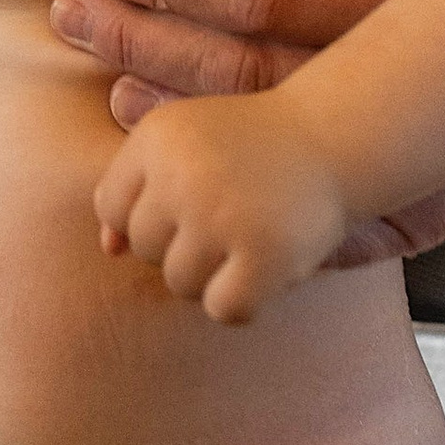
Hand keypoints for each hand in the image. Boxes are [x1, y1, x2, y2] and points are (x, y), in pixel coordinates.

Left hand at [94, 98, 348, 323]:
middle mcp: (184, 173)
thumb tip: (107, 251)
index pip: (111, 209)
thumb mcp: (186, 145)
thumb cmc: (251, 146)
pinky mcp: (266, 253)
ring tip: (245, 243)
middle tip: (228, 221)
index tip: (187, 205)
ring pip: (179, 283)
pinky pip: (223, 309)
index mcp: (156, 137)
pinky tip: (264, 273)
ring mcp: (224, 214)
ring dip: (211, 276)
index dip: (146, 217)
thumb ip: (136, 190)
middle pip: (144, 249)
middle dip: (180, 246)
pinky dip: (242, 302)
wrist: (336, 136)